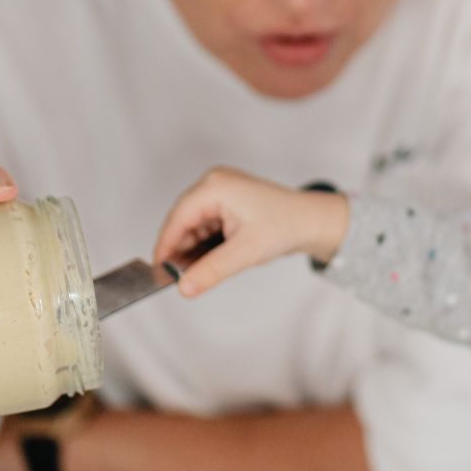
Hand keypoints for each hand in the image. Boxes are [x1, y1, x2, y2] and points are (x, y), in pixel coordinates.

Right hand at [153, 167, 348, 298]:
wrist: (311, 222)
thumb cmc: (285, 226)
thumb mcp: (245, 252)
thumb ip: (211, 271)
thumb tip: (184, 287)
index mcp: (216, 186)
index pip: (178, 217)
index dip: (166, 245)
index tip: (158, 271)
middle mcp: (214, 183)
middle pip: (183, 221)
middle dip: (181, 250)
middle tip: (180, 278)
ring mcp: (220, 191)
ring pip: (193, 226)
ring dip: (194, 249)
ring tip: (201, 272)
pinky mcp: (226, 203)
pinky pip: (205, 225)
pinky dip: (205, 245)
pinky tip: (211, 261)